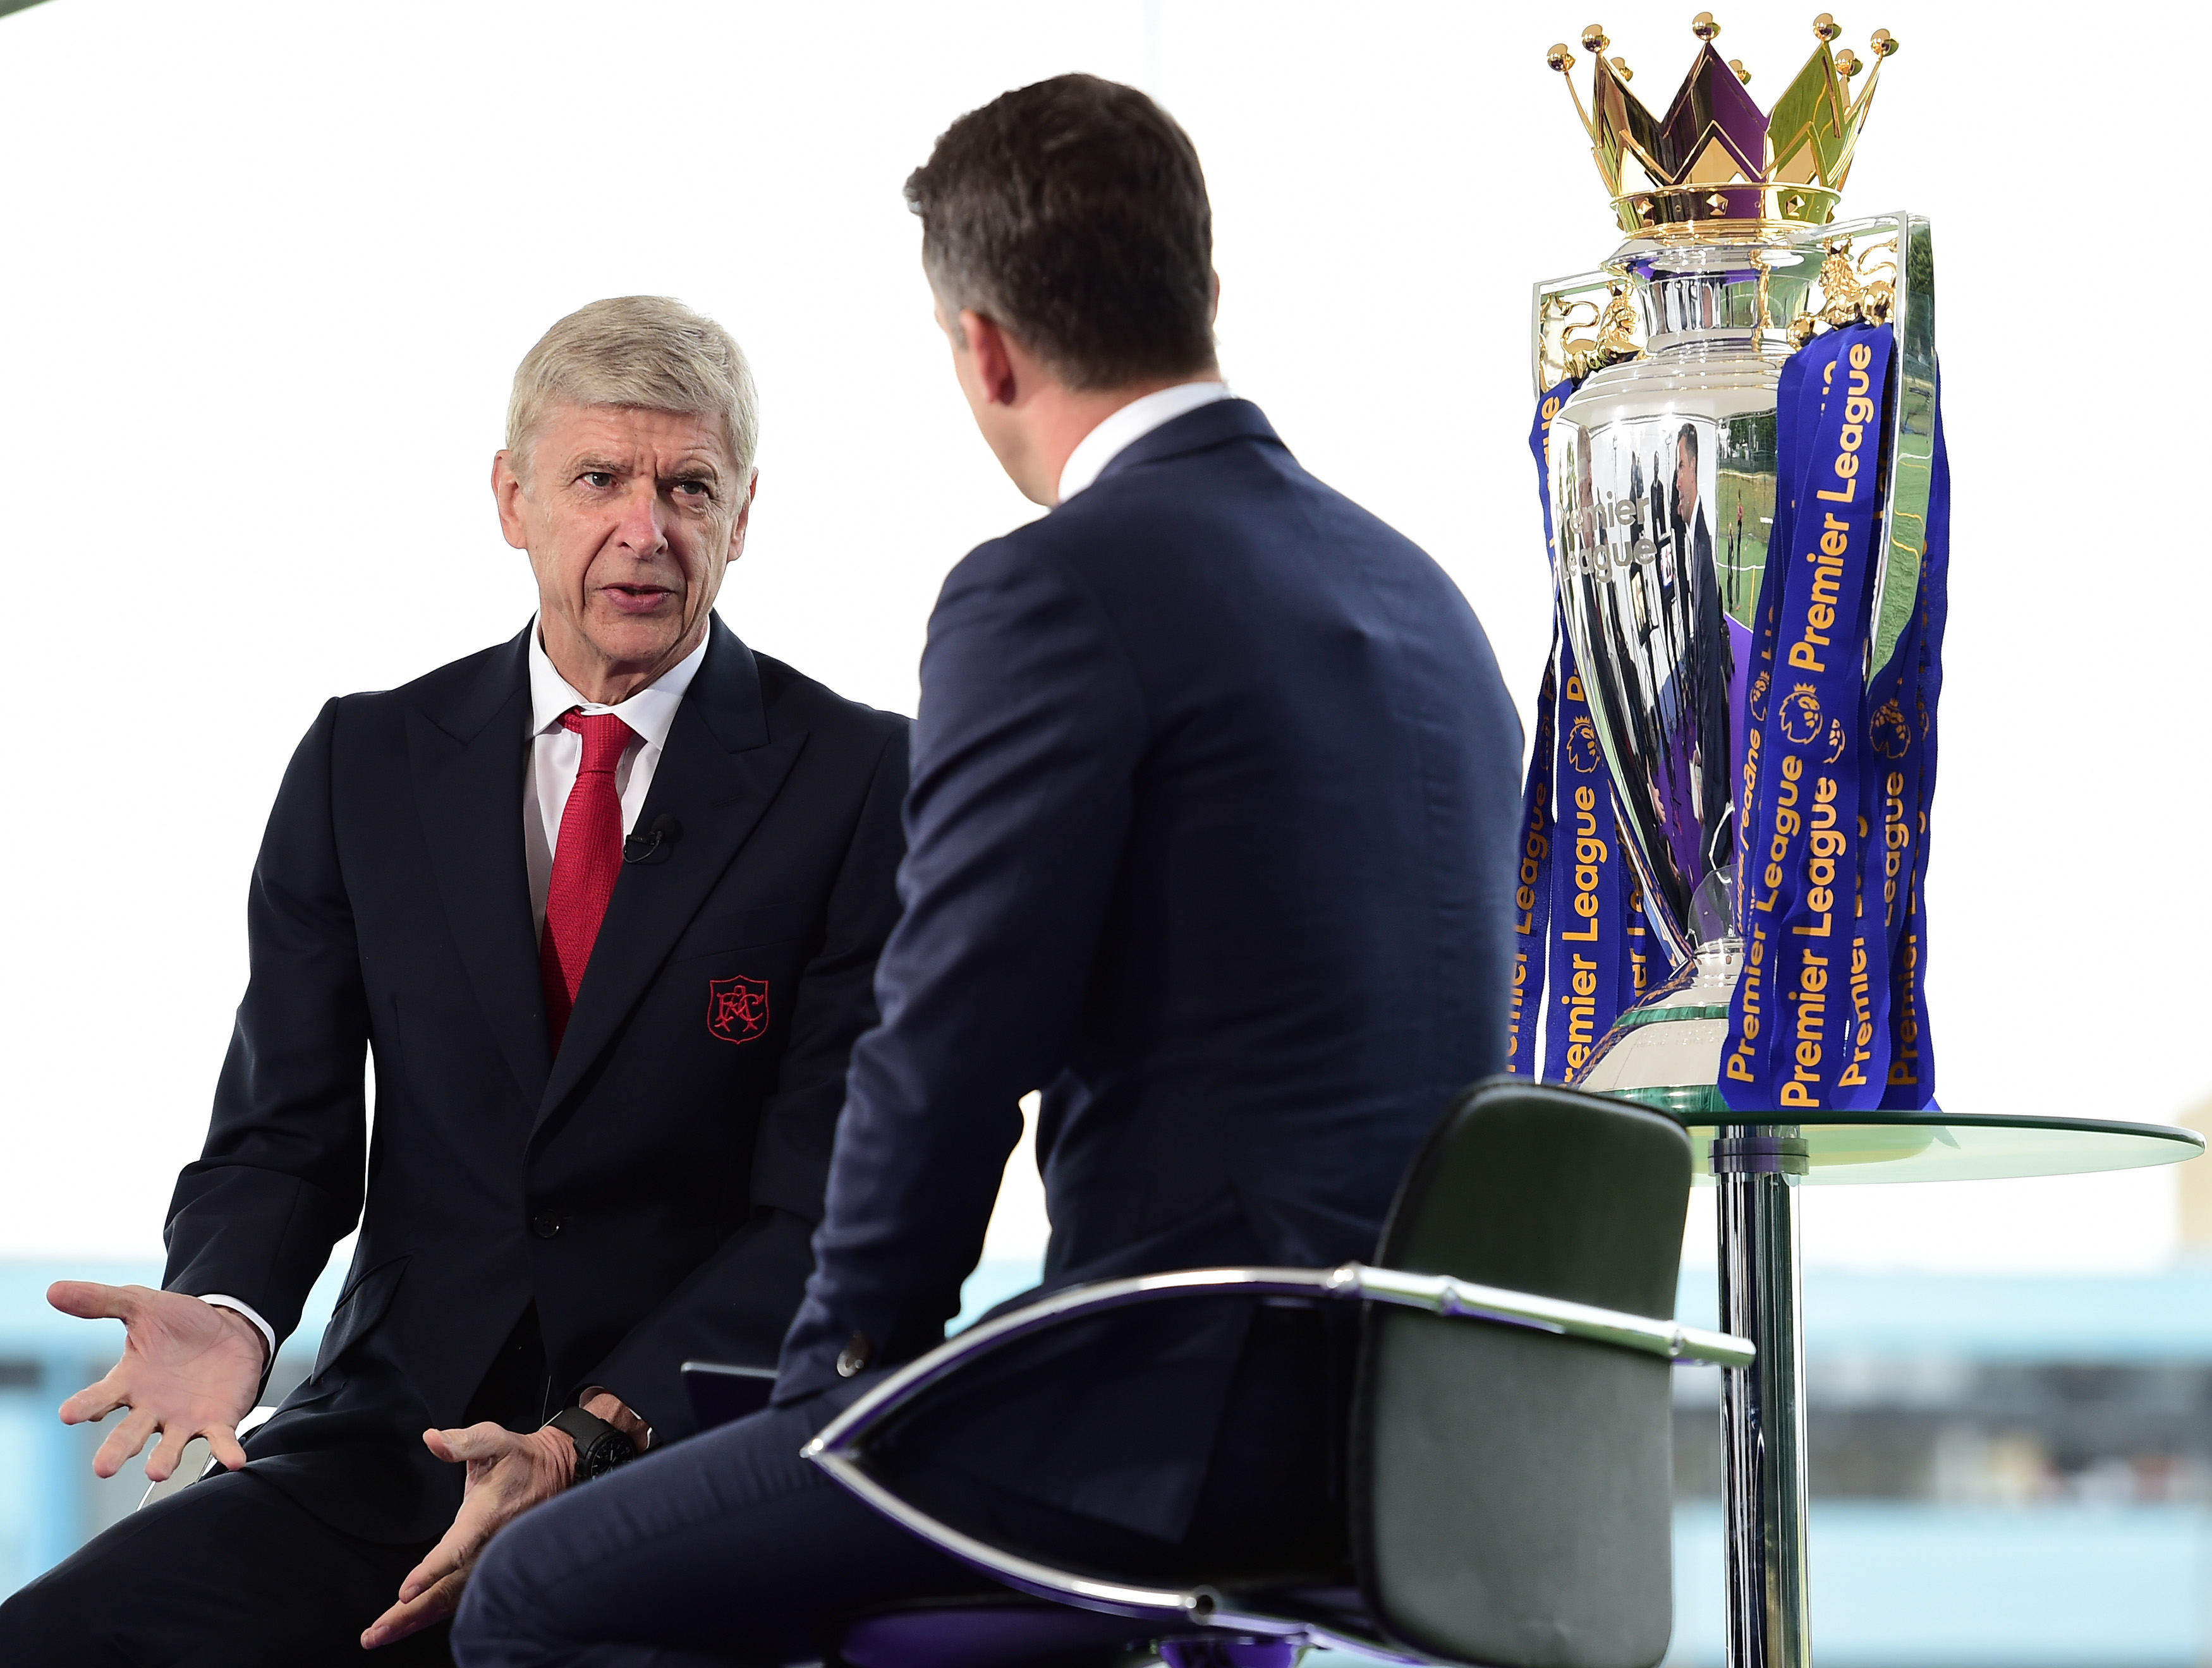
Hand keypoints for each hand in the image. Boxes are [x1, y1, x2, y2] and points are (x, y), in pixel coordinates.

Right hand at [49, 1281, 265, 1481]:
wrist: (228, 1328)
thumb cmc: (179, 1323)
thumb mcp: (142, 1305)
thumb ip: (101, 1301)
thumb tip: (54, 1290)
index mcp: (128, 1382)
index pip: (99, 1397)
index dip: (85, 1405)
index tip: (69, 1414)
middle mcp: (151, 1408)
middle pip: (129, 1434)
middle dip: (116, 1450)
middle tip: (102, 1468)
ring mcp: (183, 1418)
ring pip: (169, 1445)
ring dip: (163, 1459)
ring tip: (155, 1472)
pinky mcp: (217, 1421)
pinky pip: (220, 1439)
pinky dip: (226, 1451)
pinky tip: (234, 1460)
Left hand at [361, 1420, 576, 1648]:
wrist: (558, 1475)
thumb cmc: (521, 1458)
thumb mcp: (495, 1439)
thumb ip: (463, 1441)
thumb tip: (432, 1439)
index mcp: (486, 1515)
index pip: (456, 1549)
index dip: (431, 1571)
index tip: (405, 1591)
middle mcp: (488, 1546)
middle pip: (447, 1589)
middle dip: (410, 1614)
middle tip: (375, 1633)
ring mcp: (491, 1562)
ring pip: (452, 1600)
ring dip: (415, 1621)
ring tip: (380, 1636)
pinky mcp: (489, 1568)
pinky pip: (460, 1598)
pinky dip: (432, 1616)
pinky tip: (409, 1625)